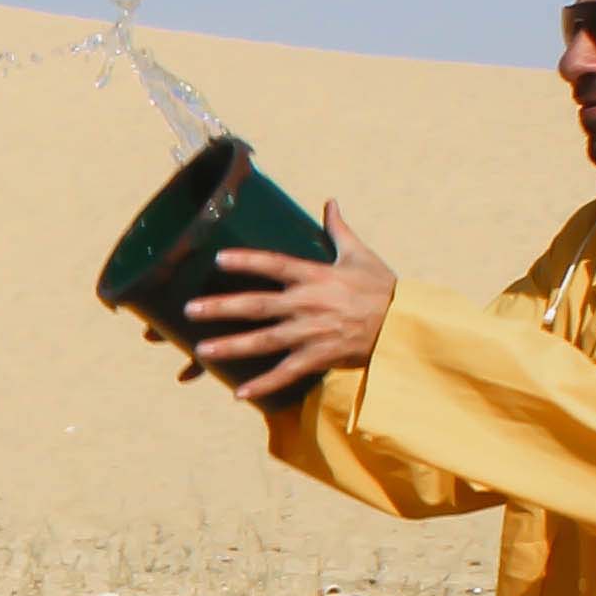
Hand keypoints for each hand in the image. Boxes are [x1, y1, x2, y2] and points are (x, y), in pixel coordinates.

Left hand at [182, 201, 400, 401]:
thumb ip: (338, 229)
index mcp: (316, 276)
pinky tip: (238, 393)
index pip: (275, 265)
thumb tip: (330, 201)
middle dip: (222, 308)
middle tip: (190, 309)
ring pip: (265, 341)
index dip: (247, 261)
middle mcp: (309, 304)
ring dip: (232, 346)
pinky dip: (263, 385)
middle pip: (258, 306)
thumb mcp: (360, 255)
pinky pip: (286, 374)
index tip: (218, 259)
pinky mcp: (320, 357)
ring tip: (201, 351)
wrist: (405, 326)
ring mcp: (313, 333)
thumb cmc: (383, 287)